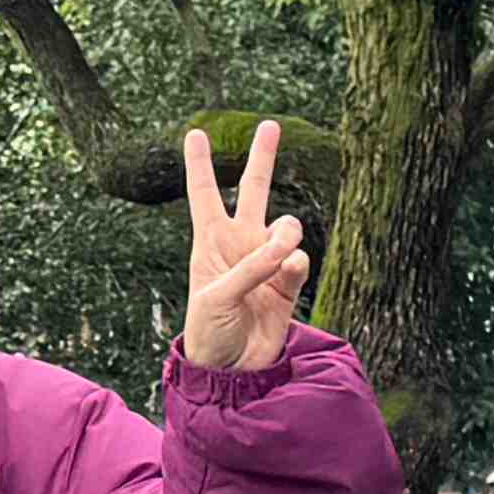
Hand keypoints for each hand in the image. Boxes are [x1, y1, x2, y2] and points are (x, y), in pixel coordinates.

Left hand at [177, 124, 311, 372]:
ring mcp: (266, 261)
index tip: (195, 132)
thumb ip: (252, 267)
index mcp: (209, 242)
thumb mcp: (217, 296)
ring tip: (280, 251)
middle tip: (271, 124)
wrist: (231, 369)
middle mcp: (240, 243)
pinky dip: (295, 264)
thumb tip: (290, 242)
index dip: (200, 164)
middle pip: (254, 190)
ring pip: (286, 225)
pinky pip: (299, 260)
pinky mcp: (288, 282)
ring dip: (285, 233)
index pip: (205, 194)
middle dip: (262, 157)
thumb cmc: (209, 330)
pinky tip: (287, 272)